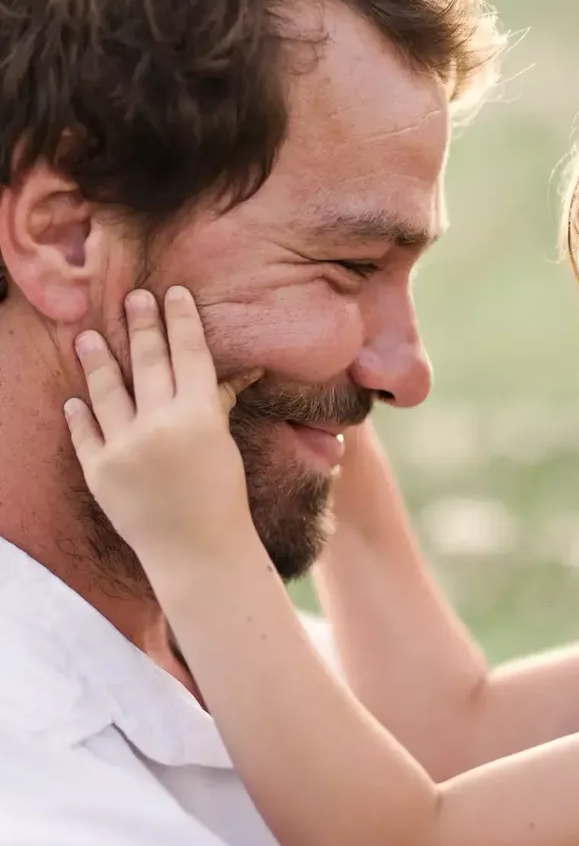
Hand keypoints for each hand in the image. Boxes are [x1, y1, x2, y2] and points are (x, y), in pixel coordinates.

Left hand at [64, 286, 261, 566]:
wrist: (198, 552)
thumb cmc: (223, 498)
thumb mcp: (225, 444)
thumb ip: (218, 403)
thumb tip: (238, 370)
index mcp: (199, 415)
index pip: (190, 355)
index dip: (181, 322)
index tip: (172, 293)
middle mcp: (160, 425)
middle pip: (148, 363)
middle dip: (141, 326)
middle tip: (133, 297)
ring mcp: (125, 448)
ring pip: (106, 392)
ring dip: (97, 361)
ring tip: (87, 336)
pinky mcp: (99, 472)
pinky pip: (84, 434)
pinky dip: (78, 415)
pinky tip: (73, 399)